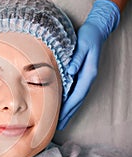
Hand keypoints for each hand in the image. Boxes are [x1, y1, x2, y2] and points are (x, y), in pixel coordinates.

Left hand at [57, 0, 119, 129]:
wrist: (97, 30)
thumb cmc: (89, 37)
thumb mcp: (83, 45)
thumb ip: (77, 58)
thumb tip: (70, 71)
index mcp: (88, 73)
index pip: (77, 95)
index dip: (68, 108)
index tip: (60, 118)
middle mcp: (88, 78)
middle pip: (77, 100)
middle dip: (69, 113)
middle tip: (59, 125)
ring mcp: (86, 77)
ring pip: (77, 98)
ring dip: (70, 110)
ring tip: (62, 120)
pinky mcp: (82, 75)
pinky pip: (76, 91)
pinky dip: (70, 101)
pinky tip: (65, 105)